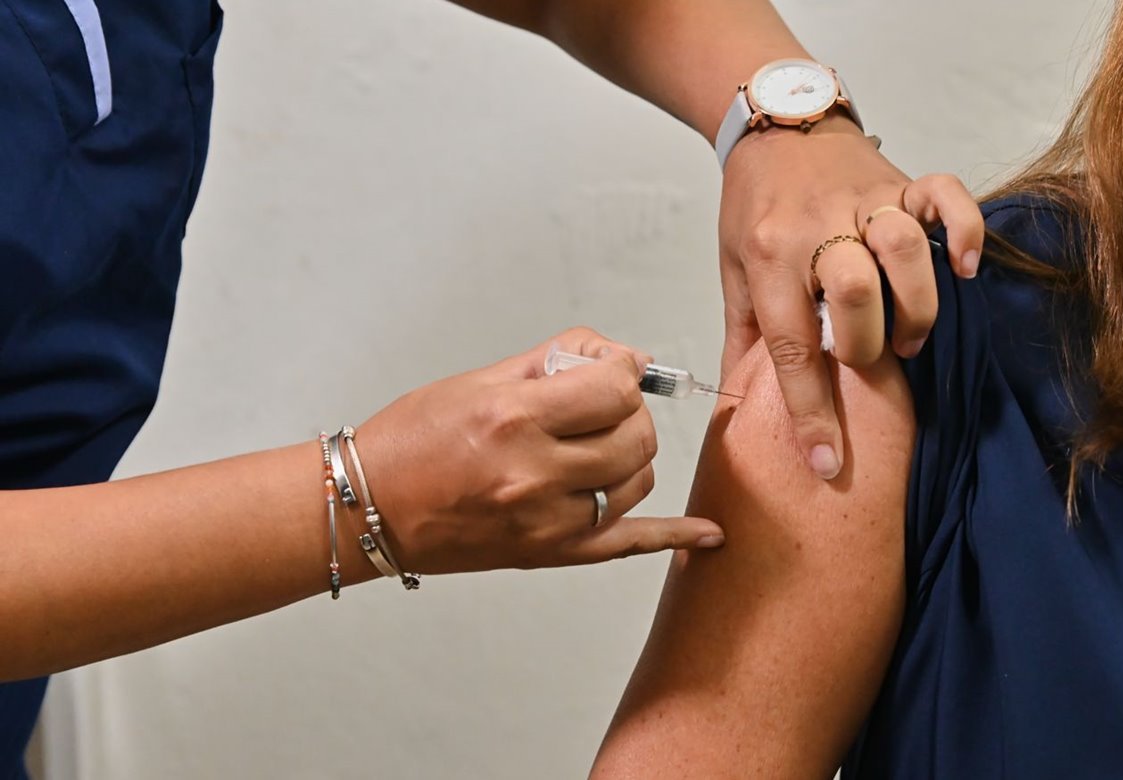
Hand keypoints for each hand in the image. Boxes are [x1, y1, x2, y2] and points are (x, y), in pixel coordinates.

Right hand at [354, 328, 724, 573]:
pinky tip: (707, 534)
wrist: (369, 509)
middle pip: (635, 435)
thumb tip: (616, 355)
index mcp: (515, 419)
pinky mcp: (551, 554)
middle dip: (627, 412)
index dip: (621, 372)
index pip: (616, 389)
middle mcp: (535, 474)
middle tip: (598, 405)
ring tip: (596, 444)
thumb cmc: (412, 441)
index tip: (610, 370)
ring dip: (630, 455)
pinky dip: (675, 538)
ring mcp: (547, 521)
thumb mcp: (479, 379)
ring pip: (638, 480)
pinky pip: (629, 545)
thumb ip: (556, 362)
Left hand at [718, 115, 984, 478]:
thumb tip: (735, 414)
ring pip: (901, 249)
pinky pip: (945, 196)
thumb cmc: (754, 209)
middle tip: (870, 365)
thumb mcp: (735, 273)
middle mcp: (816, 226)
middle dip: (867, 348)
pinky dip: (963, 231)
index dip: (811, 412)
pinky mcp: (902, 179)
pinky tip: (962, 269)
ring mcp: (864, 199)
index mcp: (768, 257)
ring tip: (909, 338)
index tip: (828, 463)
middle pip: (853, 293)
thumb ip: (744, 339)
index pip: (792, 345)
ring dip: (914, 306)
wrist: (776, 125)